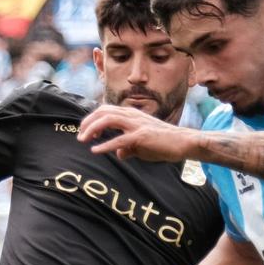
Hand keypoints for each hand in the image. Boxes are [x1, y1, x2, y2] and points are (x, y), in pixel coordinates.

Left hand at [77, 105, 198, 163]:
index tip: (86, 132)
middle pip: (103, 111)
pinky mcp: (141, 136)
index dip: (93, 119)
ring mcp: (137, 124)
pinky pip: (119, 139)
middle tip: (80, 136)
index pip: (106, 110)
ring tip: (83, 140)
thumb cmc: (164, 144)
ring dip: (92, 129)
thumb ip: (129, 148)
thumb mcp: (142, 145)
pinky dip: (105, 145)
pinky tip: (96, 150)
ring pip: (108, 119)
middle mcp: (133, 115)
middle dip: (88, 122)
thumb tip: (118, 154)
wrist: (183, 143)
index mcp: (132, 114)